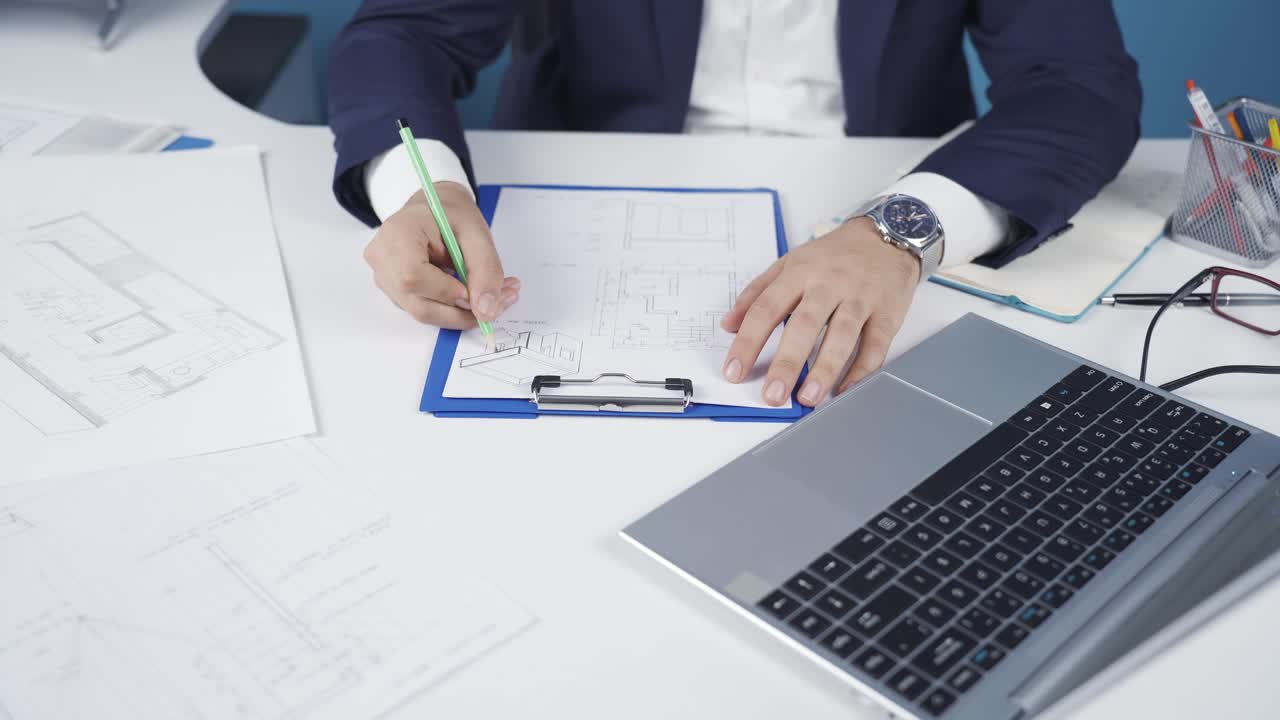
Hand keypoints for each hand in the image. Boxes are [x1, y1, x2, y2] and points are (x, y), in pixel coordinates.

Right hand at [363, 181, 518, 327]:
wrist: (434, 210)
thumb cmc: (450, 214)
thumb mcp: (476, 232)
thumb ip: (485, 269)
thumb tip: (486, 310)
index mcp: (397, 233)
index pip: (413, 276)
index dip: (446, 292)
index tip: (475, 293)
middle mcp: (383, 259)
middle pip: (418, 303)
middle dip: (462, 312)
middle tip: (499, 303)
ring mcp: (386, 278)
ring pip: (423, 312)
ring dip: (461, 314)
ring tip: (493, 298)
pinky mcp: (396, 291)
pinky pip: (425, 310)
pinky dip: (453, 310)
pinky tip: (472, 296)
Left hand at [720, 217, 919, 406]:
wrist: (887, 237)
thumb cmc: (834, 255)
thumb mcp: (790, 263)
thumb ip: (757, 292)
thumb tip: (728, 324)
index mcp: (799, 273)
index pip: (766, 310)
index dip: (748, 342)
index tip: (734, 372)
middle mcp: (829, 285)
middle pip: (804, 325)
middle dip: (787, 363)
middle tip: (773, 394)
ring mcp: (860, 298)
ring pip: (842, 336)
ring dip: (825, 369)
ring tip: (808, 398)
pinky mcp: (888, 312)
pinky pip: (875, 345)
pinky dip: (862, 370)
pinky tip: (845, 389)